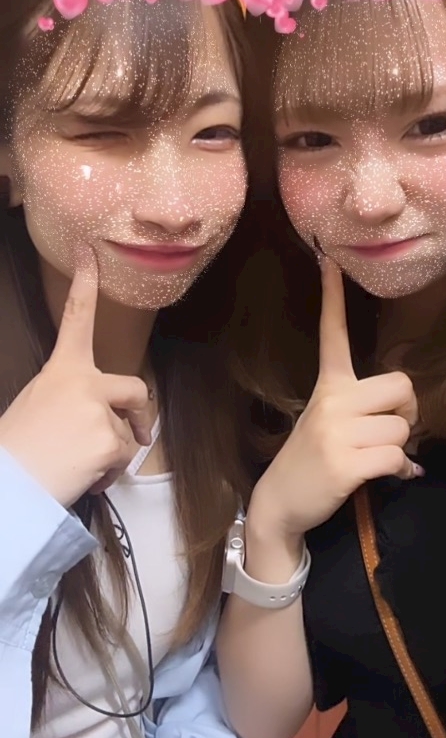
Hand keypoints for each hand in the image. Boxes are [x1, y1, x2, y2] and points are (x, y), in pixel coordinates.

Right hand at [0, 247, 152, 506]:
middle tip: (141, 434)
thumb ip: (74, 397)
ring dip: (113, 453)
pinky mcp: (110, 439)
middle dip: (141, 415)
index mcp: (62, 369)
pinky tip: (84, 479)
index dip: (85, 284)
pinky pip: (124, 458)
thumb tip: (106, 417)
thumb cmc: (19, 447)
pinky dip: (109, 474)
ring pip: (128, 433)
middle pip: (135, 388)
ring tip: (77, 465)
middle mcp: (85, 382)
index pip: (76, 318)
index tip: (90, 252)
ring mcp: (99, 409)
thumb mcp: (41, 404)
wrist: (8, 485)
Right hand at [248, 258, 419, 542]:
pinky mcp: (345, 462)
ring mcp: (336, 431)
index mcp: (328, 385)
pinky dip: (401, 471)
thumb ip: (365, 412)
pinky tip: (387, 477)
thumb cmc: (313, 459)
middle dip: (408, 413)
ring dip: (400, 450)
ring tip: (376, 459)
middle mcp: (332, 401)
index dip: (332, 297)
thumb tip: (412, 429)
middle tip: (390, 431)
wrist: (281, 502)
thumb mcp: (329, 424)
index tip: (330, 260)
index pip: (332, 333)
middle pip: (402, 387)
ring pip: (403, 428)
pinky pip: (397, 458)